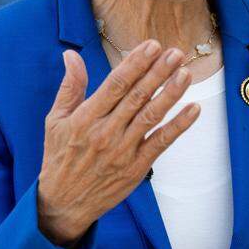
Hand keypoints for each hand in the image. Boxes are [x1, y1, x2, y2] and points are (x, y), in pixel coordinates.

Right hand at [36, 42, 199, 246]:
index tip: (152, 45)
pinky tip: (193, 109)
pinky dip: (179, 126)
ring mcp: (123, 151)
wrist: (63, 203)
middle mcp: (105, 133)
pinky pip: (161, 143)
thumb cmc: (58, 157)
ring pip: (151, 117)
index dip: (135, 63)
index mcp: (85, 118)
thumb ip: (69, 87)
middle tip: (176, 53)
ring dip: (170, 94)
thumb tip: (71, 55)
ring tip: (185, 73)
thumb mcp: (55, 120)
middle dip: (158, 72)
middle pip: (136, 97)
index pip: (115, 84)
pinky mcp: (136, 168)